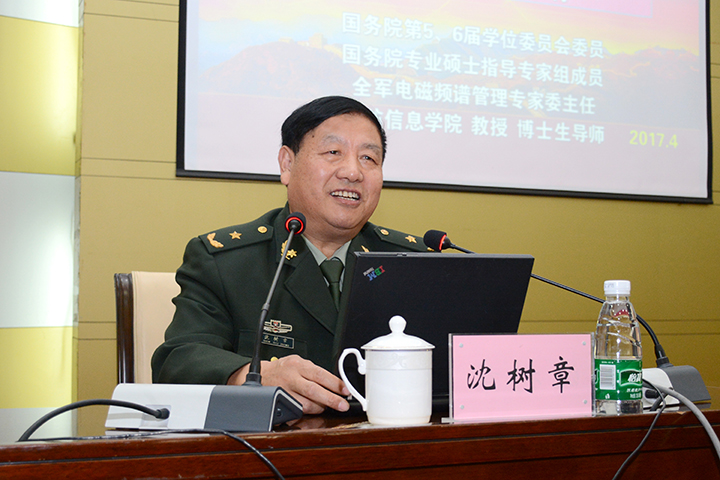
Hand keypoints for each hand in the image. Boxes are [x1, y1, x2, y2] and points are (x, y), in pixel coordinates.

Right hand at [227, 355, 349, 414]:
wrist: (261, 375)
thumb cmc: (284, 369)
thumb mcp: (299, 362)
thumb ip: (314, 372)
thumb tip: (336, 384)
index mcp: (298, 365)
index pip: (320, 374)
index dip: (335, 383)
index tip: (346, 391)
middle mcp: (291, 378)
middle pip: (314, 390)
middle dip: (331, 399)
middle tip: (342, 405)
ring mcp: (285, 392)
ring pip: (306, 404)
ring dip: (320, 407)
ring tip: (326, 406)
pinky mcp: (280, 403)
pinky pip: (297, 411)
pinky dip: (308, 412)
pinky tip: (313, 409)